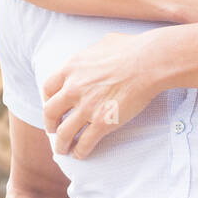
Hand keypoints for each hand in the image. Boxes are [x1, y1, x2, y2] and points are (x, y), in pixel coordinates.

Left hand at [42, 30, 162, 159]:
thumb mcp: (101, 43)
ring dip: (61, 144)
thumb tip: (93, 57)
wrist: (149, 62)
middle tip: (53, 130)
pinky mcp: (103, 122)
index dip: (47, 100)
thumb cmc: (131, 48)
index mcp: (71, 68)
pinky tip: (80, 154)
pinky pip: (85, 143)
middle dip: (50, 124)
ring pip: (63, 133)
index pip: (48, 88)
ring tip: (63, 149)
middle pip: (50, 112)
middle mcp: (73, 88)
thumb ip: (90, 55)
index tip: (52, 105)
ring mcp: (87, 107)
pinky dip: (80, 151)